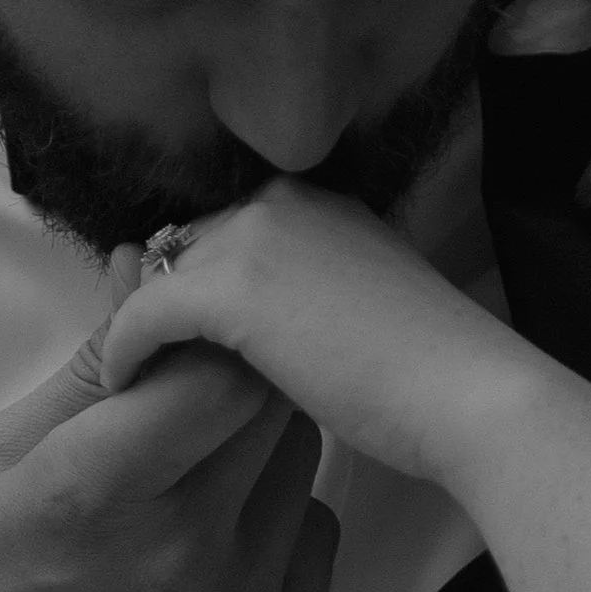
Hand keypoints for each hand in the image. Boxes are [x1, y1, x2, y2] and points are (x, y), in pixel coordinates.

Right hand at [0, 252, 338, 591]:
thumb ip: (88, 365)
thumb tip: (145, 263)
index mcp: (97, 486)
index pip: (224, 365)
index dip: (215, 336)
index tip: (188, 336)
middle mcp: (181, 550)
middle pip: (274, 407)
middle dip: (241, 379)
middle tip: (193, 392)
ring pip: (300, 469)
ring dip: (259, 453)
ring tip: (189, 480)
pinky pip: (316, 542)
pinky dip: (279, 526)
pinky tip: (210, 548)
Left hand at [98, 183, 542, 497]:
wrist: (465, 393)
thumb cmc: (429, 375)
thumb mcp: (361, 309)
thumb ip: (307, 298)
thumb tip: (261, 330)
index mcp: (318, 200)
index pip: (227, 232)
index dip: (200, 285)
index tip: (180, 339)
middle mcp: (282, 199)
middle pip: (185, 246)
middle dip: (162, 300)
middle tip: (144, 360)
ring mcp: (255, 234)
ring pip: (158, 276)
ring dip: (139, 325)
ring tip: (129, 377)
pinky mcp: (230, 286)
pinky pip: (142, 315)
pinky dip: (126, 350)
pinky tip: (125, 385)